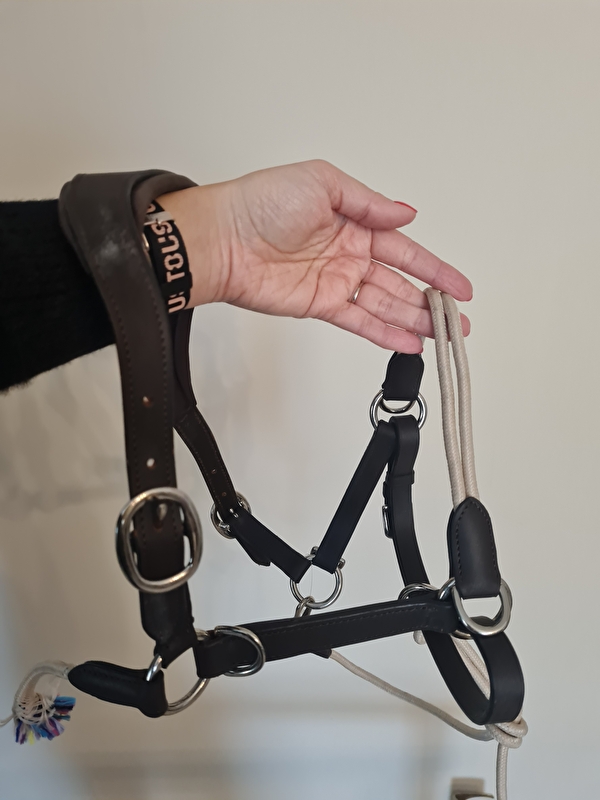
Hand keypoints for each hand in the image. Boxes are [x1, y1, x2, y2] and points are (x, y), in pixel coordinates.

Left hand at [158, 160, 471, 352]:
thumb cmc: (262, 202)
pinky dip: (384, 334)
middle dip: (431, 301)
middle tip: (458, 320)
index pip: (405, 248)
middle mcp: (349, 253)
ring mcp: (336, 281)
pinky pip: (359, 321)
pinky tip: (408, 343)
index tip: (460, 286)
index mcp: (354, 221)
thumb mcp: (323, 183)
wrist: (224, 239)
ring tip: (444, 336)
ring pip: (385, 304)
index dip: (435, 267)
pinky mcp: (319, 305)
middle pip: (400, 281)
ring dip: (414, 321)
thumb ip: (369, 203)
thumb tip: (406, 213)